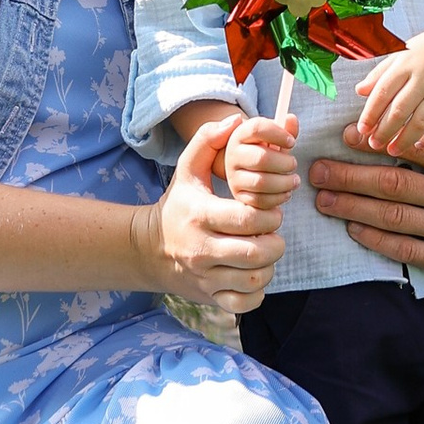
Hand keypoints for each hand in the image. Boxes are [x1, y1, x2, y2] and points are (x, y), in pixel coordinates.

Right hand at [142, 113, 285, 311]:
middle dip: (274, 243)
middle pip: (255, 254)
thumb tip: (234, 120)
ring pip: (253, 280)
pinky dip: (256, 292)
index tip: (271, 212)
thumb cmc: (177, 205)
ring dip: (268, 267)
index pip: (246, 220)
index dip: (269, 216)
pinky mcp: (209, 297)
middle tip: (273, 233)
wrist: (149, 249)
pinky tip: (253, 275)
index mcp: (200, 216)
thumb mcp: (186, 169)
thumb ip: (207, 141)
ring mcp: (205, 277)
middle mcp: (201, 250)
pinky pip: (243, 303)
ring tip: (265, 252)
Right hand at [222, 108, 300, 214]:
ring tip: (294, 180)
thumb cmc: (264, 149)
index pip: (257, 128)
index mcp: (240, 134)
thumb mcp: (272, 137)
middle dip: (284, 163)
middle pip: (261, 158)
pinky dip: (277, 198)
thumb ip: (284, 128)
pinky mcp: (239, 196)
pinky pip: (260, 201)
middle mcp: (232, 155)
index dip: (278, 133)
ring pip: (261, 182)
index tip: (292, 141)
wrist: (245, 168)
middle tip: (293, 164)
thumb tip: (291, 120)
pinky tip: (285, 192)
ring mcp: (233, 177)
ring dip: (284, 183)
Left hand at [308, 77, 423, 293]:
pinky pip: (407, 250)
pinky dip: (378, 240)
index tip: (347, 134)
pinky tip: (354, 229)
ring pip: (393, 217)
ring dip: (353, 207)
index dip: (378, 141)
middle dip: (350, 175)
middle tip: (316, 169)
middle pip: (394, 184)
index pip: (417, 149)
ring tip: (323, 199)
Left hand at [351, 12, 423, 158]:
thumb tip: (359, 91)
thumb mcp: (402, 53)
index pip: (383, 92)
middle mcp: (423, 77)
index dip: (370, 113)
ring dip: (405, 139)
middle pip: (399, 110)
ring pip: (421, 121)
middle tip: (374, 144)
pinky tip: (421, 144)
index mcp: (405, 63)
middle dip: (384, 131)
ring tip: (393, 150)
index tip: (362, 129)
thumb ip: (380, 72)